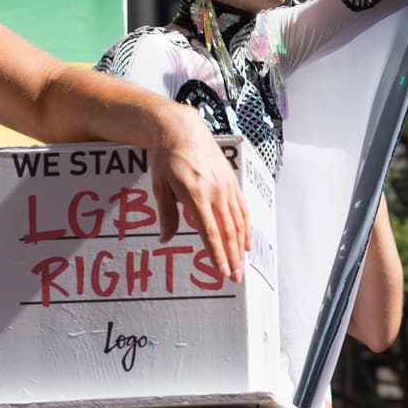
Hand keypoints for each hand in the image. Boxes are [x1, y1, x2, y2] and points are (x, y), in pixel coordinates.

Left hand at [149, 105, 249, 281]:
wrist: (182, 129)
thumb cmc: (167, 157)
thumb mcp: (160, 186)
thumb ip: (167, 214)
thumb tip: (164, 239)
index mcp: (196, 194)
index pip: (209, 232)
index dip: (217, 254)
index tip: (222, 272)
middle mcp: (215, 191)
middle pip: (228, 231)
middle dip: (233, 257)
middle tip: (236, 278)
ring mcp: (226, 186)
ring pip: (238, 222)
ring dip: (241, 247)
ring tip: (242, 265)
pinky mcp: (232, 180)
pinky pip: (242, 208)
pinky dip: (246, 227)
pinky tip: (246, 242)